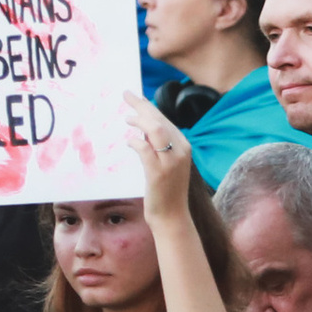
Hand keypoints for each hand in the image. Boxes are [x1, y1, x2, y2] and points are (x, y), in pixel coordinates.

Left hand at [124, 90, 193, 223]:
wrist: (172, 216)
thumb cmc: (167, 191)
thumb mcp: (167, 164)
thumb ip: (159, 147)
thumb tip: (143, 130)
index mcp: (184, 147)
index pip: (166, 120)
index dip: (150, 107)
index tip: (137, 98)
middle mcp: (180, 151)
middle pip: (160, 120)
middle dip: (143, 105)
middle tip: (127, 95)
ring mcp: (171, 162)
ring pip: (156, 130)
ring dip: (140, 120)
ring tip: (127, 118)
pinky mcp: (159, 173)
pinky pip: (145, 149)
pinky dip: (136, 142)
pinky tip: (129, 141)